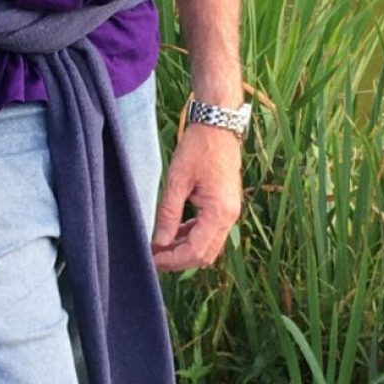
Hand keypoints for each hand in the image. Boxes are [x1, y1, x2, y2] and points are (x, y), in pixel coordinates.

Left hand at [150, 124, 241, 271]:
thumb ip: (169, 213)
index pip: (196, 251)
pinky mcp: (226, 204)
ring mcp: (230, 211)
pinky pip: (210, 230)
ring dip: (186, 248)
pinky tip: (175, 230)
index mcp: (219, 212)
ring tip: (161, 245)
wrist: (217, 123)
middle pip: (205, 254)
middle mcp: (230, 216)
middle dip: (179, 259)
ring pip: (209, 245)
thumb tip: (160, 241)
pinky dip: (193, 235)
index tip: (152, 259)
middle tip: (155, 256)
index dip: (173, 260)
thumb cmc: (199, 147)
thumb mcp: (178, 179)